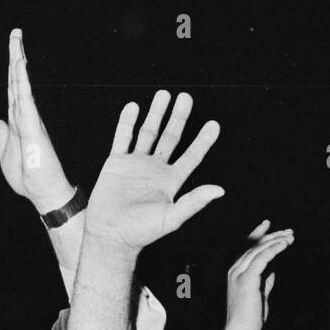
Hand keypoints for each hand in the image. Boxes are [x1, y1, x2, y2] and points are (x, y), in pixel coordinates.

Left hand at [0, 29, 74, 213]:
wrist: (42, 193)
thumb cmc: (28, 176)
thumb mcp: (7, 152)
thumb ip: (3, 135)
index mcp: (17, 121)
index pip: (11, 90)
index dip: (8, 71)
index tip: (9, 51)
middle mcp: (25, 116)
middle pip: (17, 82)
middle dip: (15, 57)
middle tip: (15, 34)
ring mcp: (30, 120)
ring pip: (23, 86)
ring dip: (19, 64)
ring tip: (17, 42)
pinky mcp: (33, 128)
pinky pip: (26, 102)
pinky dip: (22, 84)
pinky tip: (20, 69)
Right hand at [82, 90, 222, 252]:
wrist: (110, 235)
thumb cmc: (141, 232)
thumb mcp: (172, 218)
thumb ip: (194, 202)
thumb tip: (219, 190)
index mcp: (170, 182)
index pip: (191, 156)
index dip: (203, 141)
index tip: (214, 124)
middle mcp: (155, 170)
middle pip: (170, 137)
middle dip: (178, 117)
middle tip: (186, 98)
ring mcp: (135, 164)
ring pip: (147, 133)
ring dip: (155, 114)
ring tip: (163, 95)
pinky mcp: (116, 163)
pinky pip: (122, 138)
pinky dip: (127, 122)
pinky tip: (133, 107)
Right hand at [226, 220, 292, 329]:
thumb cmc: (251, 315)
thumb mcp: (260, 293)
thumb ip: (265, 280)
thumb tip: (273, 269)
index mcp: (236, 272)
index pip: (246, 247)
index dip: (257, 234)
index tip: (267, 223)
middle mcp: (235, 270)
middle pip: (254, 246)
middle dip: (272, 236)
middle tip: (289, 232)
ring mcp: (239, 274)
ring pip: (258, 250)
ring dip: (276, 241)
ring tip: (290, 237)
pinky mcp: (246, 279)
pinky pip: (261, 259)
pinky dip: (273, 250)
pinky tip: (284, 245)